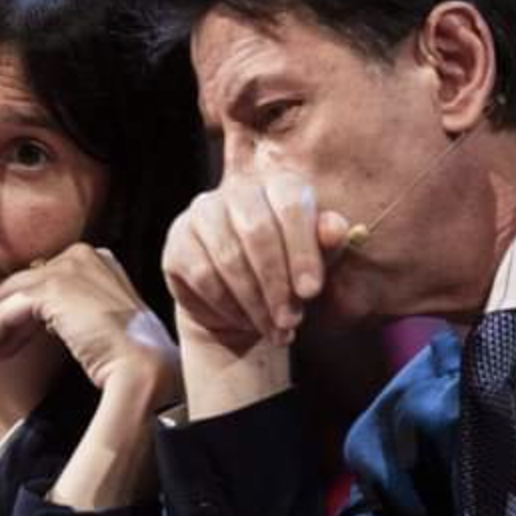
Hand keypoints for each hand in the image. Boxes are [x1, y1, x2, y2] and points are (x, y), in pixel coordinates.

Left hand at [0, 244, 179, 509]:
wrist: (144, 371)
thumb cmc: (130, 360)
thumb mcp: (101, 327)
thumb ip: (75, 316)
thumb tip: (42, 324)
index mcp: (98, 260)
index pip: (43, 283)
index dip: (19, 316)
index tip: (4, 347)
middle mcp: (81, 255)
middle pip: (21, 287)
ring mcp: (66, 267)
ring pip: (6, 297)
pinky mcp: (51, 288)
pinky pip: (5, 311)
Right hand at [162, 172, 348, 418]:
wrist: (241, 306)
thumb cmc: (286, 278)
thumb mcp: (315, 265)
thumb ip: (328, 245)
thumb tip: (337, 229)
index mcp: (278, 186)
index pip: (290, 205)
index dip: (302, 249)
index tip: (312, 292)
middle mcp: (237, 191)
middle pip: (257, 230)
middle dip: (276, 283)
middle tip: (290, 320)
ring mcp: (202, 214)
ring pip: (228, 256)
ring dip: (254, 301)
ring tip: (273, 329)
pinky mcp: (178, 242)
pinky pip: (203, 275)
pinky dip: (228, 304)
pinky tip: (244, 321)